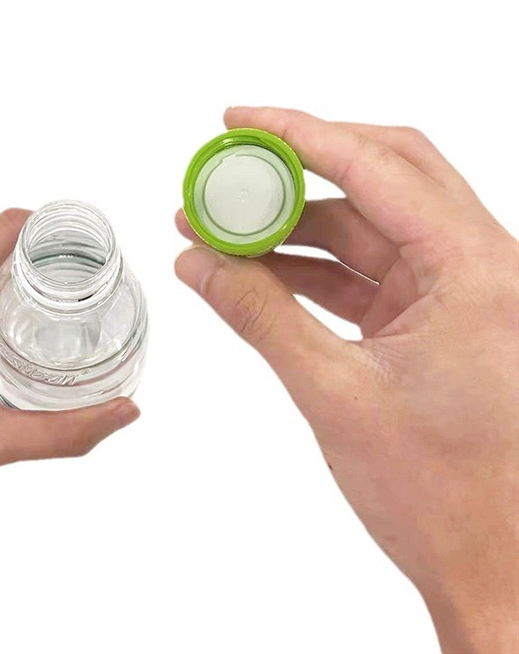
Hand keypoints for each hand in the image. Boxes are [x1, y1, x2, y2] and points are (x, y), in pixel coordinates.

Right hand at [176, 108, 517, 653]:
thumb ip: (260, 316)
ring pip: (366, 227)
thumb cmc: (442, 495)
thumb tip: (198, 262)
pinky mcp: (432, 320)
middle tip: (232, 168)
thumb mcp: (333, 393)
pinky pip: (363, 272)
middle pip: (381, 177)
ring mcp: (455, 294)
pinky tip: (253, 272)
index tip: (240, 122)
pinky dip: (308, 269)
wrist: (490, 565)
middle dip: (298, 171)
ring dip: (294, 227)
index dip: (301, 135)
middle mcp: (478, 268)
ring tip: (222, 229)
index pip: (379, 167)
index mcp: (475, 272)